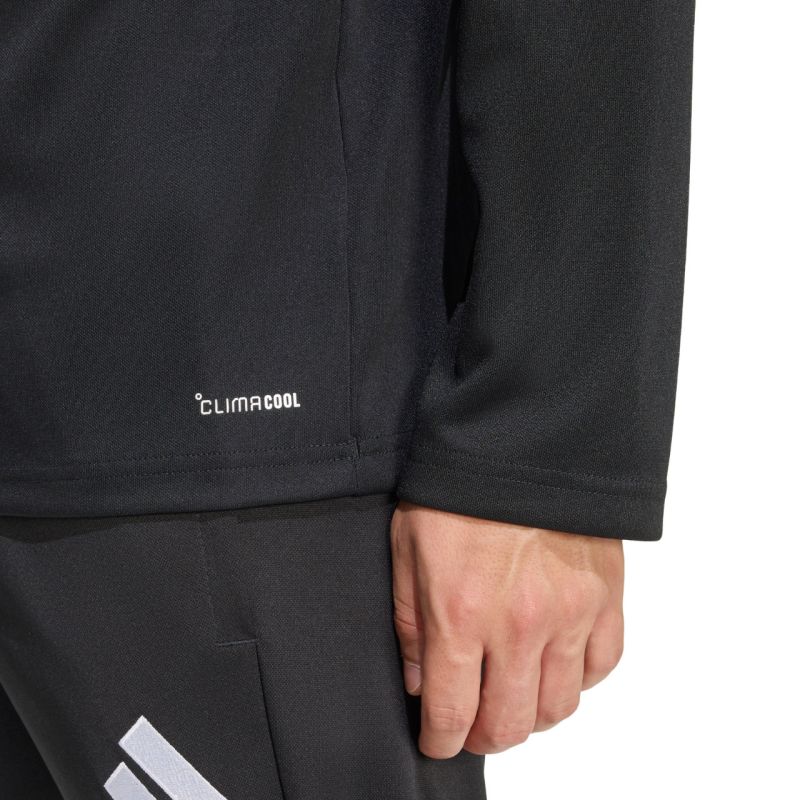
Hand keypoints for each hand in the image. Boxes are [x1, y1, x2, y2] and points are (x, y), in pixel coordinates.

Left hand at [390, 500, 623, 757]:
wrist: (520, 438)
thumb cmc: (459, 487)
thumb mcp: (408, 547)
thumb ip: (411, 622)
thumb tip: (421, 679)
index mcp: (462, 614)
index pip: (453, 713)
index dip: (441, 741)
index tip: (439, 741)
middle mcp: (521, 625)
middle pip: (510, 725)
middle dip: (484, 736)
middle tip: (474, 721)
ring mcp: (571, 613)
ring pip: (559, 707)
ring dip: (531, 713)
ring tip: (514, 692)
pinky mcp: (606, 596)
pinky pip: (602, 666)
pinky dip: (578, 678)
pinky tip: (555, 661)